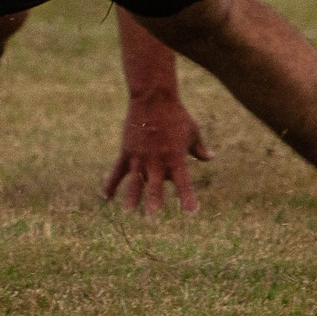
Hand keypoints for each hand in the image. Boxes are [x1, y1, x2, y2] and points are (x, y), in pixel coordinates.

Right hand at [101, 93, 213, 213]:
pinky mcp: (127, 151)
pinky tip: (105, 197)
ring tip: (128, 212)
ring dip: (131, 197)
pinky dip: (110, 184)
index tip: (190, 213)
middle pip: (155, 185)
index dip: (187, 198)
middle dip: (153, 201)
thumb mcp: (192, 131)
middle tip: (151, 217)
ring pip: (134, 181)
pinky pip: (117, 171)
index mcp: (176, 158)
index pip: (183, 183)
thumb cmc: (176, 115)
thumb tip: (210, 157)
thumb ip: (199, 148)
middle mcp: (157, 160)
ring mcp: (140, 156)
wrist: (153, 98)